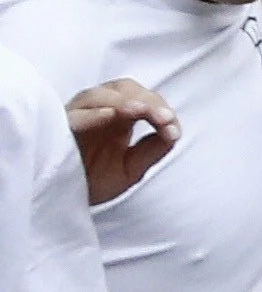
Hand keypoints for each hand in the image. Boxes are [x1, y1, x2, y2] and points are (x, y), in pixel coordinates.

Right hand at [64, 79, 175, 206]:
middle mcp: (96, 111)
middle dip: (147, 100)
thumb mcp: (131, 169)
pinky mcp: (58, 132)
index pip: (143, 98)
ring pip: (97, 96)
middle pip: (122, 88)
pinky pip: (72, 117)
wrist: (63, 203)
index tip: (173, 130)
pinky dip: (91, 114)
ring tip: (140, 111)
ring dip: (123, 101)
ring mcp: (75, 118)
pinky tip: (109, 115)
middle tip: (164, 119)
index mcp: (117, 116)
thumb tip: (173, 133)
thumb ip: (152, 150)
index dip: (160, 108)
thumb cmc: (94, 180)